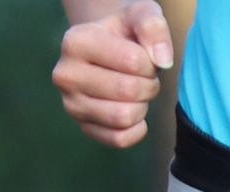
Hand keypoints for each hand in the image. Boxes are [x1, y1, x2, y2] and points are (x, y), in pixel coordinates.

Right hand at [53, 3, 174, 150]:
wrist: (106, 49)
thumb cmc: (125, 31)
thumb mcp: (139, 14)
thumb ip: (152, 26)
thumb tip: (163, 61)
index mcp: (76, 41)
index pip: (132, 62)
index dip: (150, 63)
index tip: (145, 57)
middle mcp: (66, 75)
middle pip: (128, 91)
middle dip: (148, 85)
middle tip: (146, 77)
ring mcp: (72, 105)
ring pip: (123, 117)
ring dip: (142, 107)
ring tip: (138, 93)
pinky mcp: (84, 128)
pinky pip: (119, 140)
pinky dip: (136, 129)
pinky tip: (136, 113)